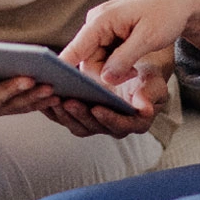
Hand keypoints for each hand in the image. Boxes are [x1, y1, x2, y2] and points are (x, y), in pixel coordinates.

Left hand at [43, 50, 171, 138]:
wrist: (135, 73)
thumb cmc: (146, 79)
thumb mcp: (154, 83)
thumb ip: (150, 95)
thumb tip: (145, 109)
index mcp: (133, 122)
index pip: (119, 124)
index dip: (108, 118)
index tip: (98, 108)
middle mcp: (113, 127)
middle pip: (93, 126)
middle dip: (80, 115)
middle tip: (69, 101)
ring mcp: (95, 123)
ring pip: (77, 125)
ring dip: (64, 114)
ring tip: (54, 98)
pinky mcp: (81, 117)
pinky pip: (65, 118)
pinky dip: (54, 111)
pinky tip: (45, 98)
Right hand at [60, 0, 199, 85]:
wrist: (177, 4)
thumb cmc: (165, 16)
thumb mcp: (148, 38)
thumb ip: (124, 59)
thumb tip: (105, 79)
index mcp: (102, 18)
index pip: (76, 47)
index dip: (64, 68)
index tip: (58, 87)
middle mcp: (96, 21)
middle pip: (86, 60)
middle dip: (104, 74)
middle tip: (131, 75)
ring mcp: (100, 28)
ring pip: (94, 61)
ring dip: (111, 71)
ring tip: (134, 69)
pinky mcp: (106, 34)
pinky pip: (102, 57)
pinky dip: (114, 66)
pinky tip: (130, 66)